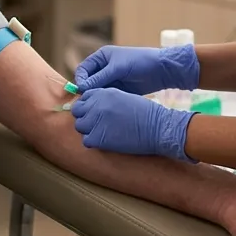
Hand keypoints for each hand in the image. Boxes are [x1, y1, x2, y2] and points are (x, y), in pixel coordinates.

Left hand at [71, 87, 195, 160]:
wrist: (157, 127)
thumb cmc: (145, 113)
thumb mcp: (123, 97)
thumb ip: (106, 100)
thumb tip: (94, 108)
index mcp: (102, 93)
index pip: (83, 98)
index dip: (88, 107)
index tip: (96, 113)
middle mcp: (96, 105)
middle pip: (78, 112)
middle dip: (86, 117)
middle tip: (97, 124)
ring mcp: (95, 121)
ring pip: (80, 126)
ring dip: (89, 130)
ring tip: (103, 133)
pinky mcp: (98, 137)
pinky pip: (86, 141)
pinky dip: (94, 142)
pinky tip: (106, 140)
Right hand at [75, 43, 199, 94]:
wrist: (161, 70)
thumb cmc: (139, 62)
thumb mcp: (118, 68)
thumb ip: (99, 77)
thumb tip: (81, 87)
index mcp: (101, 57)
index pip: (83, 69)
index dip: (80, 80)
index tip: (81, 90)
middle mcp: (104, 68)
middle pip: (88, 81)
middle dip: (86, 91)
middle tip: (86, 101)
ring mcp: (111, 79)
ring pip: (96, 90)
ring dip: (95, 97)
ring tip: (95, 105)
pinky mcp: (118, 89)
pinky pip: (106, 96)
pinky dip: (104, 101)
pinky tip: (104, 107)